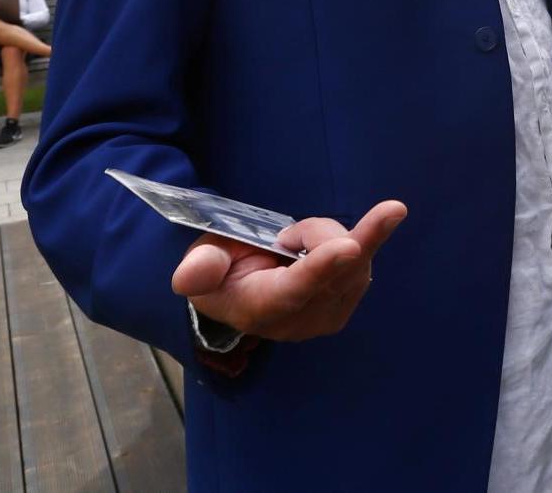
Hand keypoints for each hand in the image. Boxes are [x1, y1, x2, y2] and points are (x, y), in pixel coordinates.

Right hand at [170, 201, 406, 342]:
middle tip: (298, 231)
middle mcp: (301, 319)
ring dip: (324, 235)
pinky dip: (342, 241)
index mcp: (261, 308)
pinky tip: (315, 248)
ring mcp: (329, 315)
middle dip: (321, 234)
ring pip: (354, 257)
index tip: (352, 246)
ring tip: (290, 243)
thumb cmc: (221, 274)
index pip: (296, 289)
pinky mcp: (348, 302)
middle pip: (338, 268)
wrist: (241, 295)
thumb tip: (188, 277)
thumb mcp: (201, 266)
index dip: (323, 266)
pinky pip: (363, 258)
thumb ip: (200, 269)